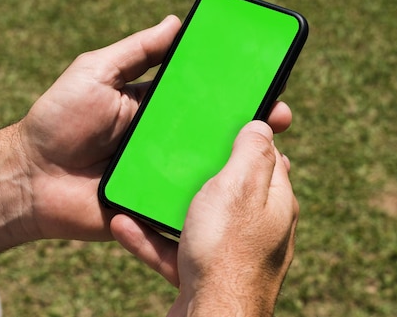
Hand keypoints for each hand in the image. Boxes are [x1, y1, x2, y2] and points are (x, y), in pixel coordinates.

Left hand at [0, 15, 292, 251]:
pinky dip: (215, 198)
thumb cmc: (57, 121)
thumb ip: (136, 51)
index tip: (263, 79)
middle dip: (249, 122)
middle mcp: (164, 138)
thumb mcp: (95, 73)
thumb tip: (176, 21)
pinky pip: (190, 202)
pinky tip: (243, 193)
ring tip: (271, 154)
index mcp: (155, 106)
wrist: (30, 179)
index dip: (232, 87)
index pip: (203, 94)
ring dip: (239, 160)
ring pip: (209, 166)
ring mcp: (162, 172)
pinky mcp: (155, 205)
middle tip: (279, 116)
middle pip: (214, 130)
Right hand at [111, 121, 298, 315]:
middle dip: (200, 170)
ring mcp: (231, 252)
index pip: (267, 157)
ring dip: (166, 205)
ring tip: (139, 189)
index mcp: (274, 200)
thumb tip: (263, 125)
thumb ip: (252, 153)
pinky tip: (123, 225)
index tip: (224, 120)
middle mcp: (257, 226)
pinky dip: (151, 238)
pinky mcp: (205, 275)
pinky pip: (176, 249)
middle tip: (175, 152)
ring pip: (196, 218)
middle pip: (229, 187)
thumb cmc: (227, 252)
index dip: (247, 136)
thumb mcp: (239, 187)